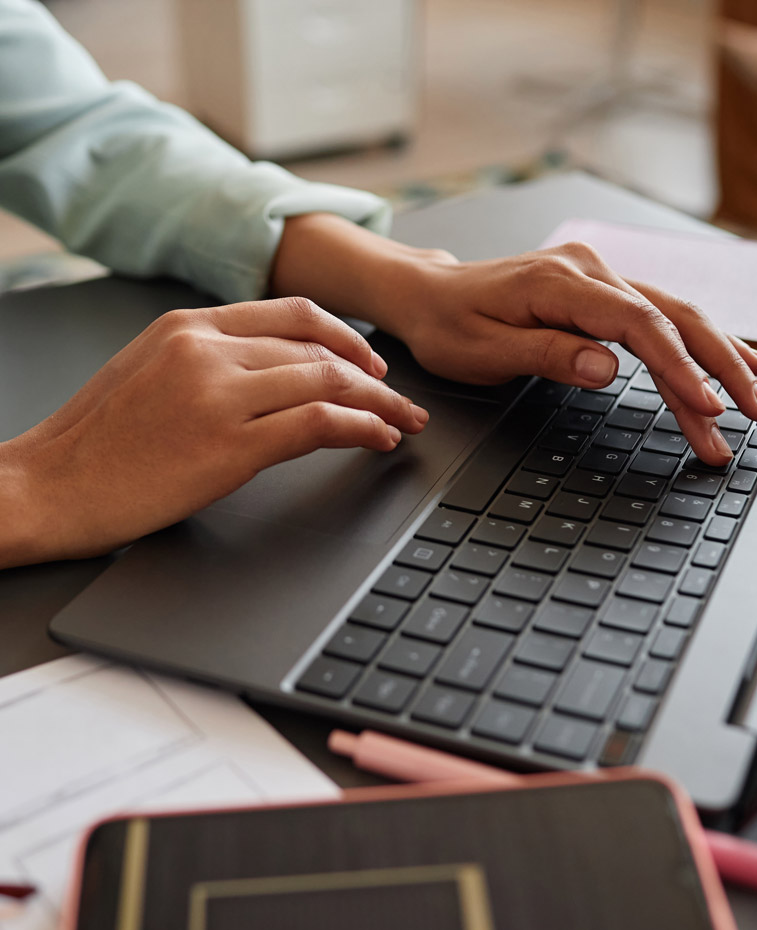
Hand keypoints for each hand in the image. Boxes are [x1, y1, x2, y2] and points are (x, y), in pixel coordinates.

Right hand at [0, 297, 426, 567]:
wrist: (49, 486)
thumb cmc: (96, 441)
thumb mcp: (149, 372)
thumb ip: (210, 360)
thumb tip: (273, 370)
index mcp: (189, 326)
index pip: (293, 314)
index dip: (345, 337)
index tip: (369, 362)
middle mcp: (208, 350)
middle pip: (320, 349)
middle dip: (374, 376)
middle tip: (402, 397)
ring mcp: (220, 395)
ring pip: (329, 382)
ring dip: (380, 403)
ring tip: (404, 421)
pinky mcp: (231, 445)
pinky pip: (319, 425)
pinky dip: (361, 429)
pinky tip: (380, 438)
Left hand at [273, 217, 756, 465]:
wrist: (429, 293)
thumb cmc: (447, 323)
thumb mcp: (484, 348)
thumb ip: (548, 353)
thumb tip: (609, 367)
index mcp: (561, 281)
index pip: (639, 324)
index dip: (679, 367)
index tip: (708, 406)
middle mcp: (591, 271)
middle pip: (674, 318)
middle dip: (721, 367)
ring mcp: (601, 279)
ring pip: (677, 320)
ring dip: (719, 362)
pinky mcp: (603, 295)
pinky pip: (662, 319)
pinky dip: (700, 344)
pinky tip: (737, 359)